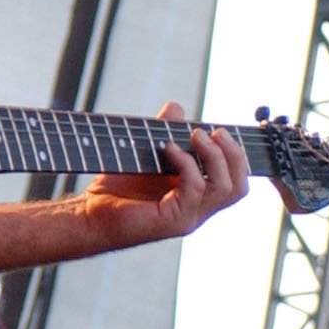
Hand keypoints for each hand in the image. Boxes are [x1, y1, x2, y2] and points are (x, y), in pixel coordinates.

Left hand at [78, 100, 250, 247]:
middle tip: (215, 132)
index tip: (219, 131)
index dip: (236, 156)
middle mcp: (197, 209)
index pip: (235, 181)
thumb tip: (176, 108)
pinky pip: (195, 189)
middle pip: (239, 186)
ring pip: (225, 188)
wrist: (88, 215)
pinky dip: (186, 164)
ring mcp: (188, 217)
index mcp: (196, 197)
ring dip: (214, 156)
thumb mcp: (143, 153)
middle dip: (234, 155)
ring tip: (196, 135)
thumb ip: (163, 133)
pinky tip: (168, 148)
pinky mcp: (173, 219)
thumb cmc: (114, 188)